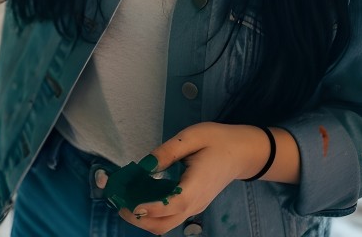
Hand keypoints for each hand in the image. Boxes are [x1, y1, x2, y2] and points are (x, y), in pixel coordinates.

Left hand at [118, 122, 269, 234]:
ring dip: (144, 218)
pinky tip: (141, 196)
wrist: (242, 153)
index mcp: (197, 185)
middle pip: (165, 224)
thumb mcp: (192, 136)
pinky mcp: (193, 205)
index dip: (151, 208)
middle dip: (139, 219)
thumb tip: (145, 164)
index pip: (173, 205)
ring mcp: (195, 207)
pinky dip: (153, 213)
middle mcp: (195, 203)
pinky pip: (171, 216)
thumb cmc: (218, 141)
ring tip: (126, 199)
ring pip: (166, 224)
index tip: (131, 204)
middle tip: (119, 201)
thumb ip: (167, 151)